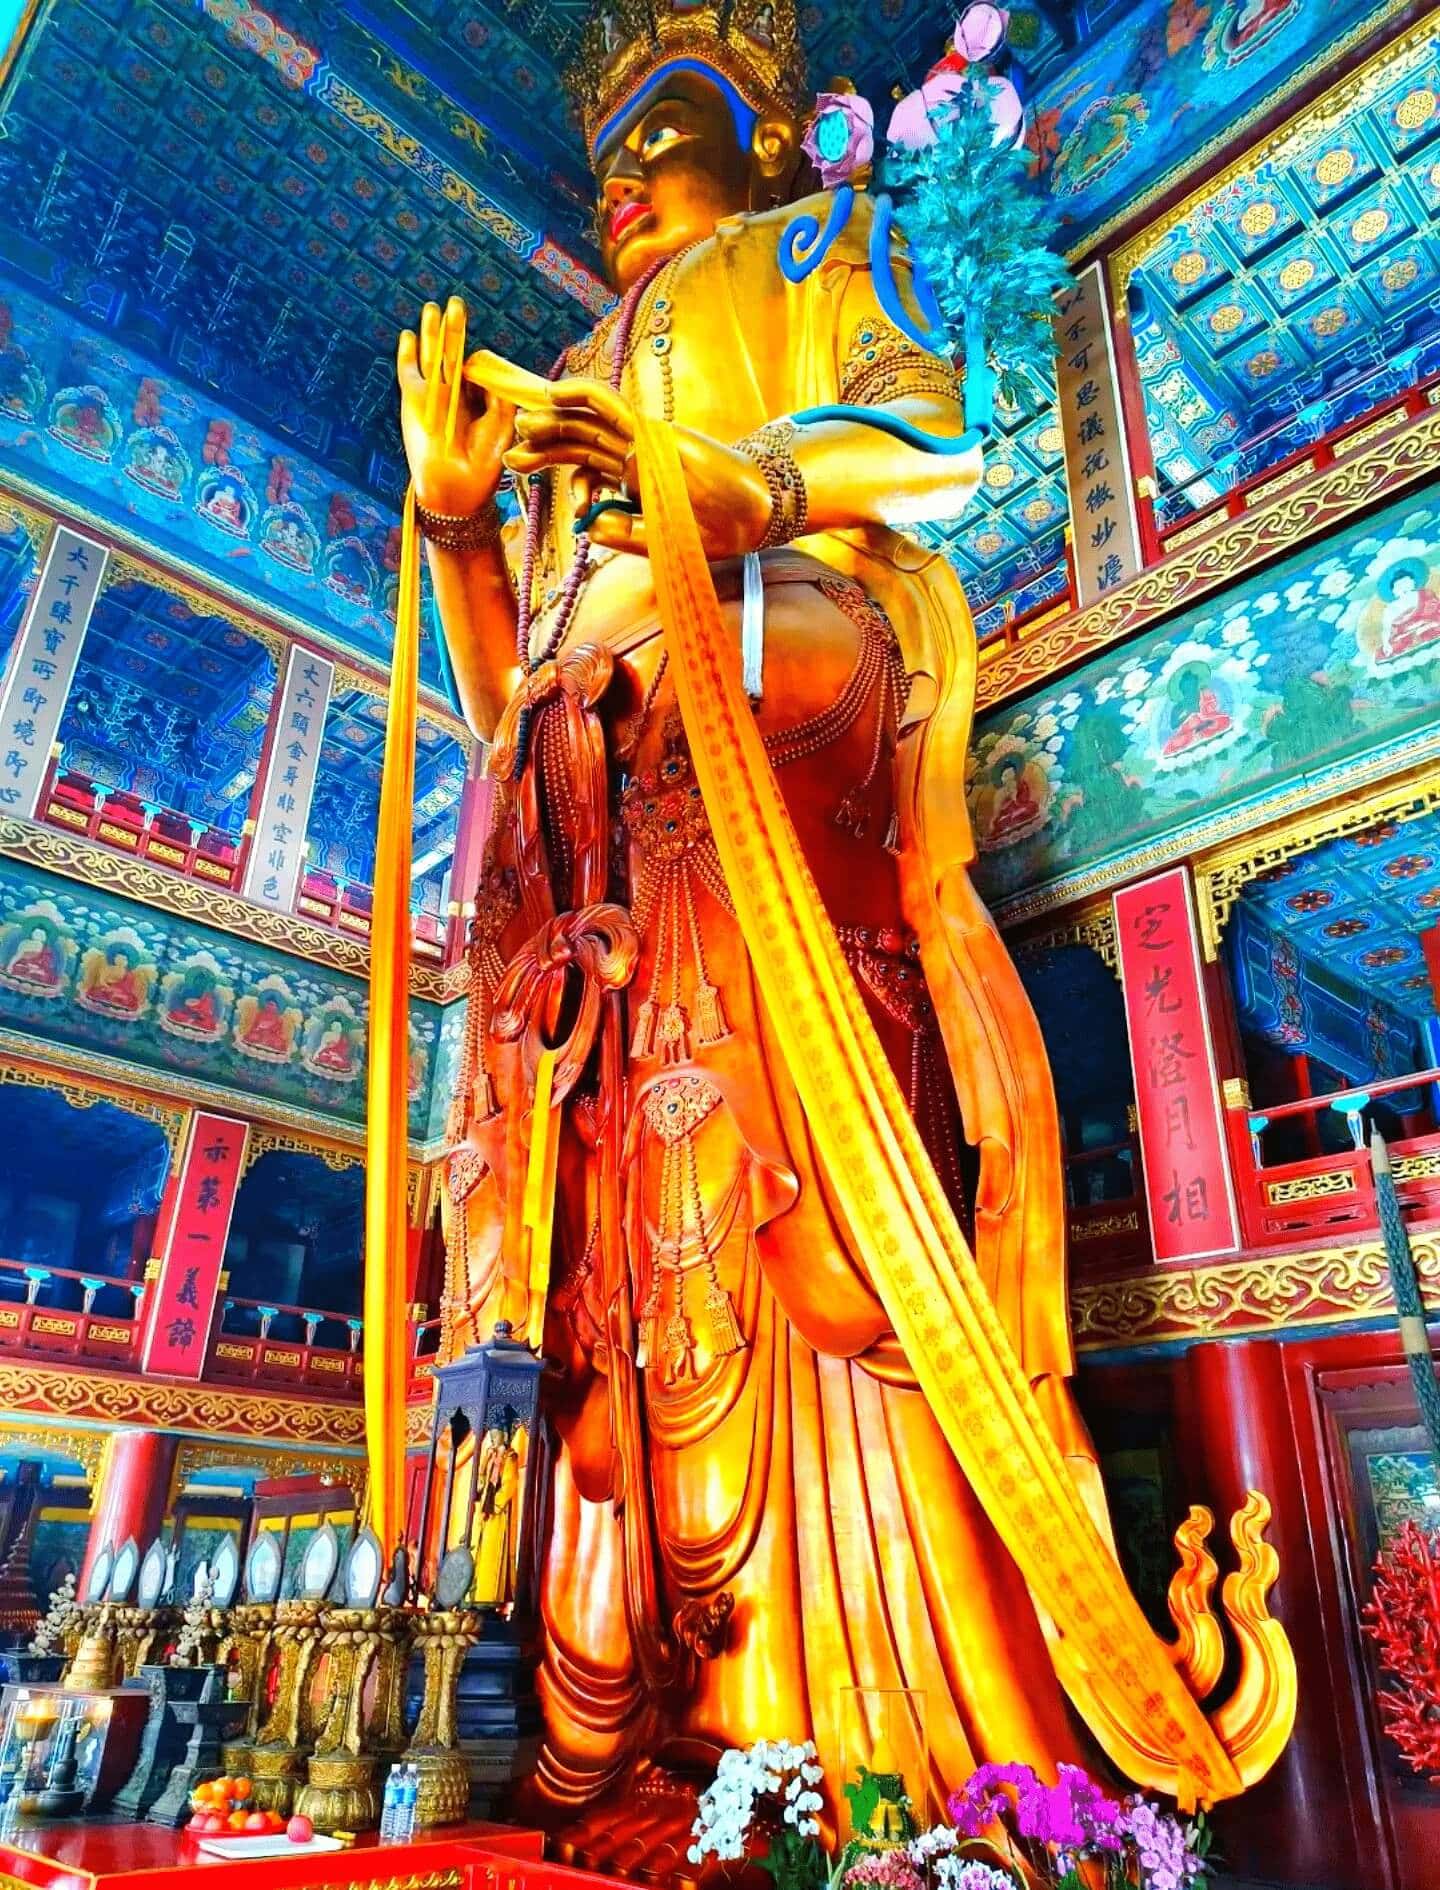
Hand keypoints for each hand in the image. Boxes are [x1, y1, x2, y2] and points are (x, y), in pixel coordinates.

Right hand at [397, 298, 514, 518]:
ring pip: (431, 357)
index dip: (475, 351)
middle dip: (453, 329)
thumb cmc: (482, 463)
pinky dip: (408, 354)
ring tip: (433, 308)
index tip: (479, 337)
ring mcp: (432, 397)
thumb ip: (499, 396)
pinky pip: (409, 372)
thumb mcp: (501, 426)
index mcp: (475, 400)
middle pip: (451, 354)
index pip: (474, 367)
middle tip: (456, 302)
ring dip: (432, 332)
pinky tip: (410, 335)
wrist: (456, 488)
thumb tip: (488, 370)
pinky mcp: (413, 402)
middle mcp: (453, 395)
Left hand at [502, 378, 772, 559]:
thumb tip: (588, 524)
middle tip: (509, 454)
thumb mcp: (657, 542)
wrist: (750, 517)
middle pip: (577, 443)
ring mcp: (641, 441)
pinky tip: (557, 392)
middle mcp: (631, 457)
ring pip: (588, 423)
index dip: (552, 469)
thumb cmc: (711, 530)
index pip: (583, 467)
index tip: (521, 476)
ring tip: (522, 426)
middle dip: (542, 445)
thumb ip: (623, 533)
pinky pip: (613, 405)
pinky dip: (584, 394)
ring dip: (553, 420)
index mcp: (630, 482)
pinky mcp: (651, 431)